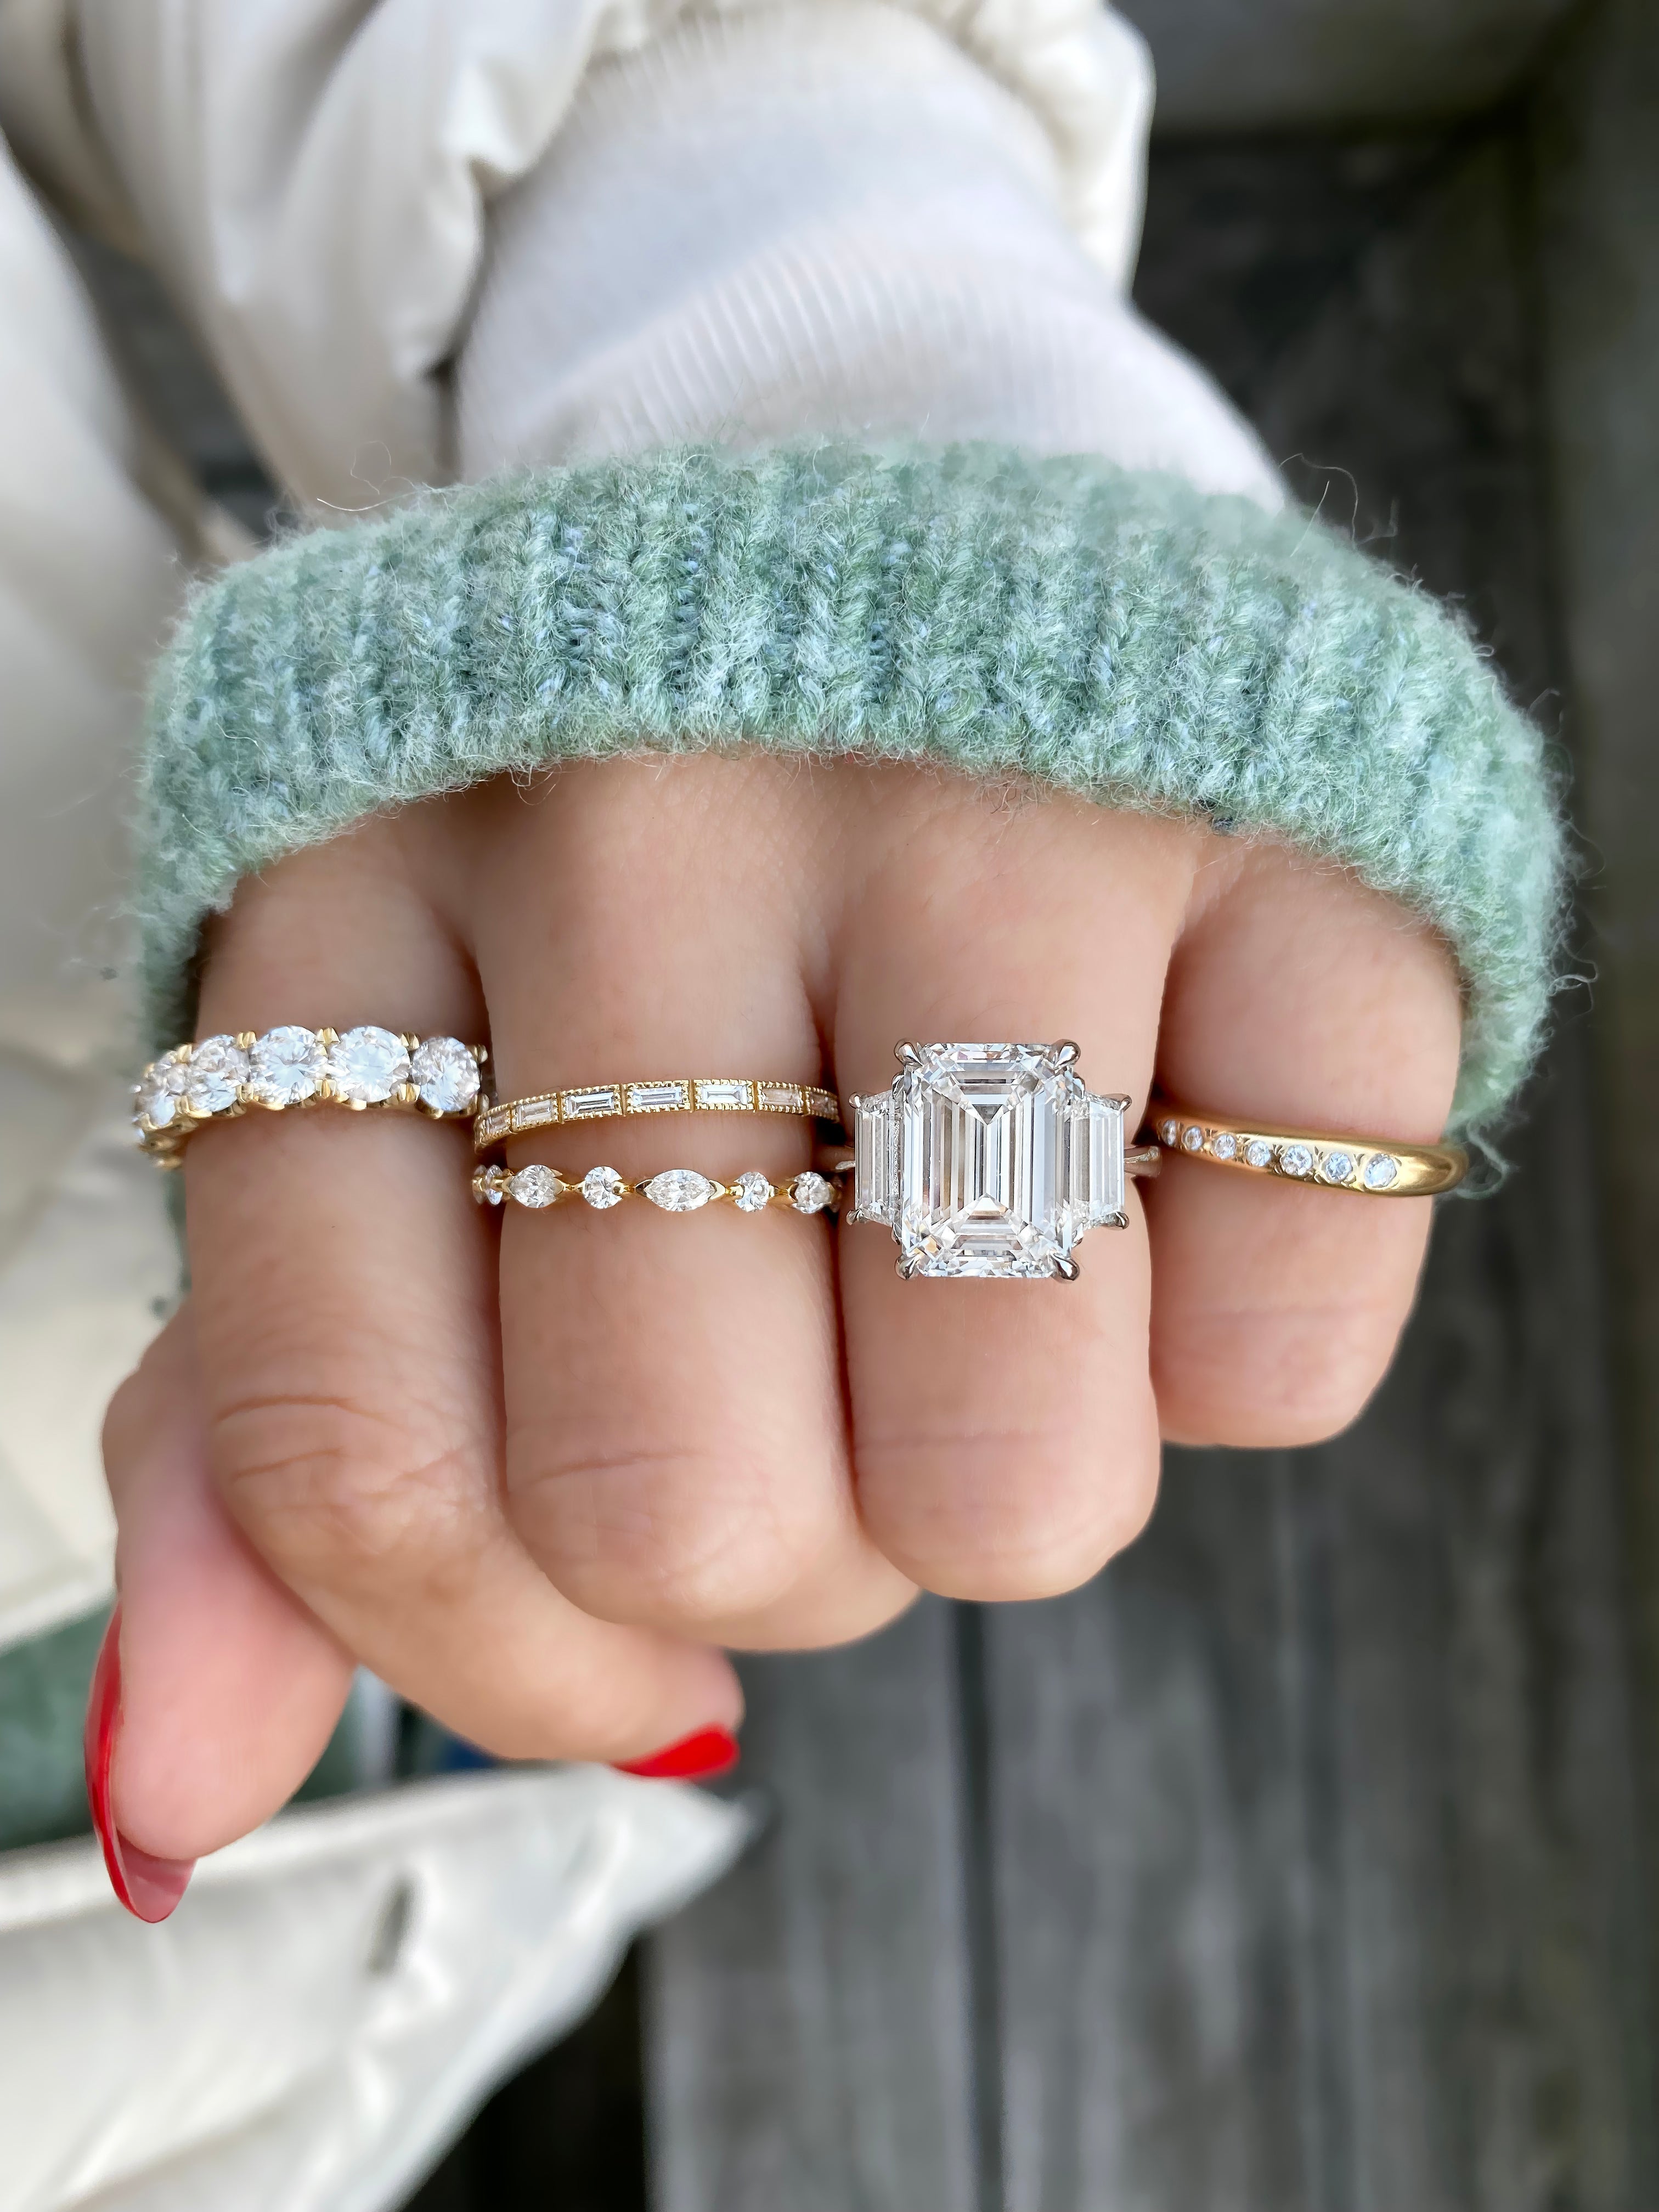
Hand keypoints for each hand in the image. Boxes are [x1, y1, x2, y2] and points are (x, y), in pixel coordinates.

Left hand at [101, 753, 1459, 1864]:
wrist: (905, 479)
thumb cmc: (642, 852)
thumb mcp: (390, 1084)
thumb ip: (271, 1434)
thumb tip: (179, 1790)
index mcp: (363, 889)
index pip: (356, 1453)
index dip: (496, 1642)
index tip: (612, 1618)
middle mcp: (650, 813)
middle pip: (681, 1501)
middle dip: (785, 1546)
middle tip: (833, 1376)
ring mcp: (995, 795)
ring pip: (1003, 1473)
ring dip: (1010, 1474)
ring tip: (994, 1284)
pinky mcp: (1299, 846)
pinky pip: (1283, 1354)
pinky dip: (1232, 1356)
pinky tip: (1168, 1176)